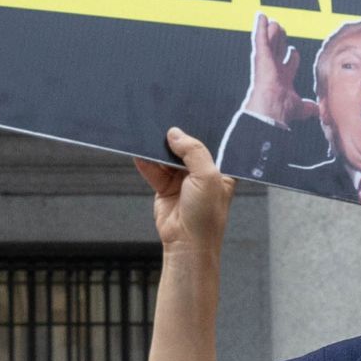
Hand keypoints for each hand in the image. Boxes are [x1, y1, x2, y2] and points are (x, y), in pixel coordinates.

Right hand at [135, 128, 234, 254]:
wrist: (187, 244)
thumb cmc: (206, 216)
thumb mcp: (207, 177)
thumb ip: (193, 151)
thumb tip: (175, 134)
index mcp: (221, 169)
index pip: (210, 143)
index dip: (198, 131)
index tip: (186, 117)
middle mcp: (202, 173)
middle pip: (186, 148)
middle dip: (175, 139)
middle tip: (163, 124)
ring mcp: (183, 180)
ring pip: (167, 158)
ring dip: (158, 150)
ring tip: (148, 137)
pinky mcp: (165, 188)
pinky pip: (154, 170)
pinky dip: (146, 163)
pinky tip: (140, 154)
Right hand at [240, 13, 318, 126]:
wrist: (272, 108)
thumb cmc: (284, 110)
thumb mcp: (300, 107)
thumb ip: (309, 107)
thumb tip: (317, 111)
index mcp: (283, 79)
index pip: (288, 63)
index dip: (292, 57)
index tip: (293, 50)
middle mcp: (273, 70)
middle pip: (278, 50)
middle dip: (281, 40)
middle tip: (282, 30)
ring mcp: (266, 62)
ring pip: (270, 42)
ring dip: (272, 32)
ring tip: (275, 22)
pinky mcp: (261, 56)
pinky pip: (260, 38)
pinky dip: (260, 27)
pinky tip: (261, 16)